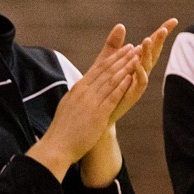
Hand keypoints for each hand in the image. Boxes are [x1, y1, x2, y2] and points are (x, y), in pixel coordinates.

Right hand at [27, 42, 138, 179]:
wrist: (57, 146)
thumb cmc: (63, 129)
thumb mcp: (69, 105)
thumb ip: (78, 96)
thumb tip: (82, 89)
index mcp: (77, 88)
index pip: (98, 68)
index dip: (113, 57)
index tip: (124, 49)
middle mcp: (84, 91)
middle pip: (106, 70)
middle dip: (122, 58)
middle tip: (135, 47)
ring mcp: (90, 102)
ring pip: (111, 80)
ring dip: (125, 68)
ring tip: (137, 58)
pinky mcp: (97, 114)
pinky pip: (111, 97)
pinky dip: (122, 86)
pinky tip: (131, 78)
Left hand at [108, 17, 177, 123]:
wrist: (101, 110)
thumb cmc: (106, 85)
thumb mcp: (108, 61)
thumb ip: (114, 44)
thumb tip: (121, 25)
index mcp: (138, 61)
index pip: (152, 44)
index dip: (161, 33)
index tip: (173, 21)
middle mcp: (142, 70)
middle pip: (153, 53)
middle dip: (159, 41)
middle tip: (163, 29)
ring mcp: (139, 82)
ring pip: (148, 65)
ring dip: (148, 53)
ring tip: (147, 40)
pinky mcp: (134, 92)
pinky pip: (140, 81)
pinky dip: (139, 71)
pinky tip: (136, 62)